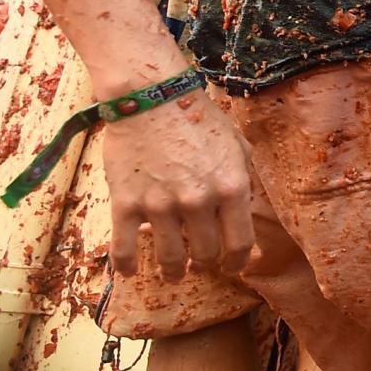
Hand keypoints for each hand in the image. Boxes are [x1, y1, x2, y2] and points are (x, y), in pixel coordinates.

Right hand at [102, 91, 254, 277]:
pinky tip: (128, 273)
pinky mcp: (126, 203)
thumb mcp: (237, 146)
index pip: (240, 242)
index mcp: (232, 187)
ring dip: (173, 271)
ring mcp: (161, 205)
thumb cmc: (198, 117)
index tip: (233, 268)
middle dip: (206, 263)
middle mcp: (199, 201)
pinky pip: (125, 247)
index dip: (238, 262)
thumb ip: (243, 179)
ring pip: (170, 257)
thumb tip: (245, 208)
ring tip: (174, 275)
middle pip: (206, 252)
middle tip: (202, 265)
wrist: (151, 96)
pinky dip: (126, 265)